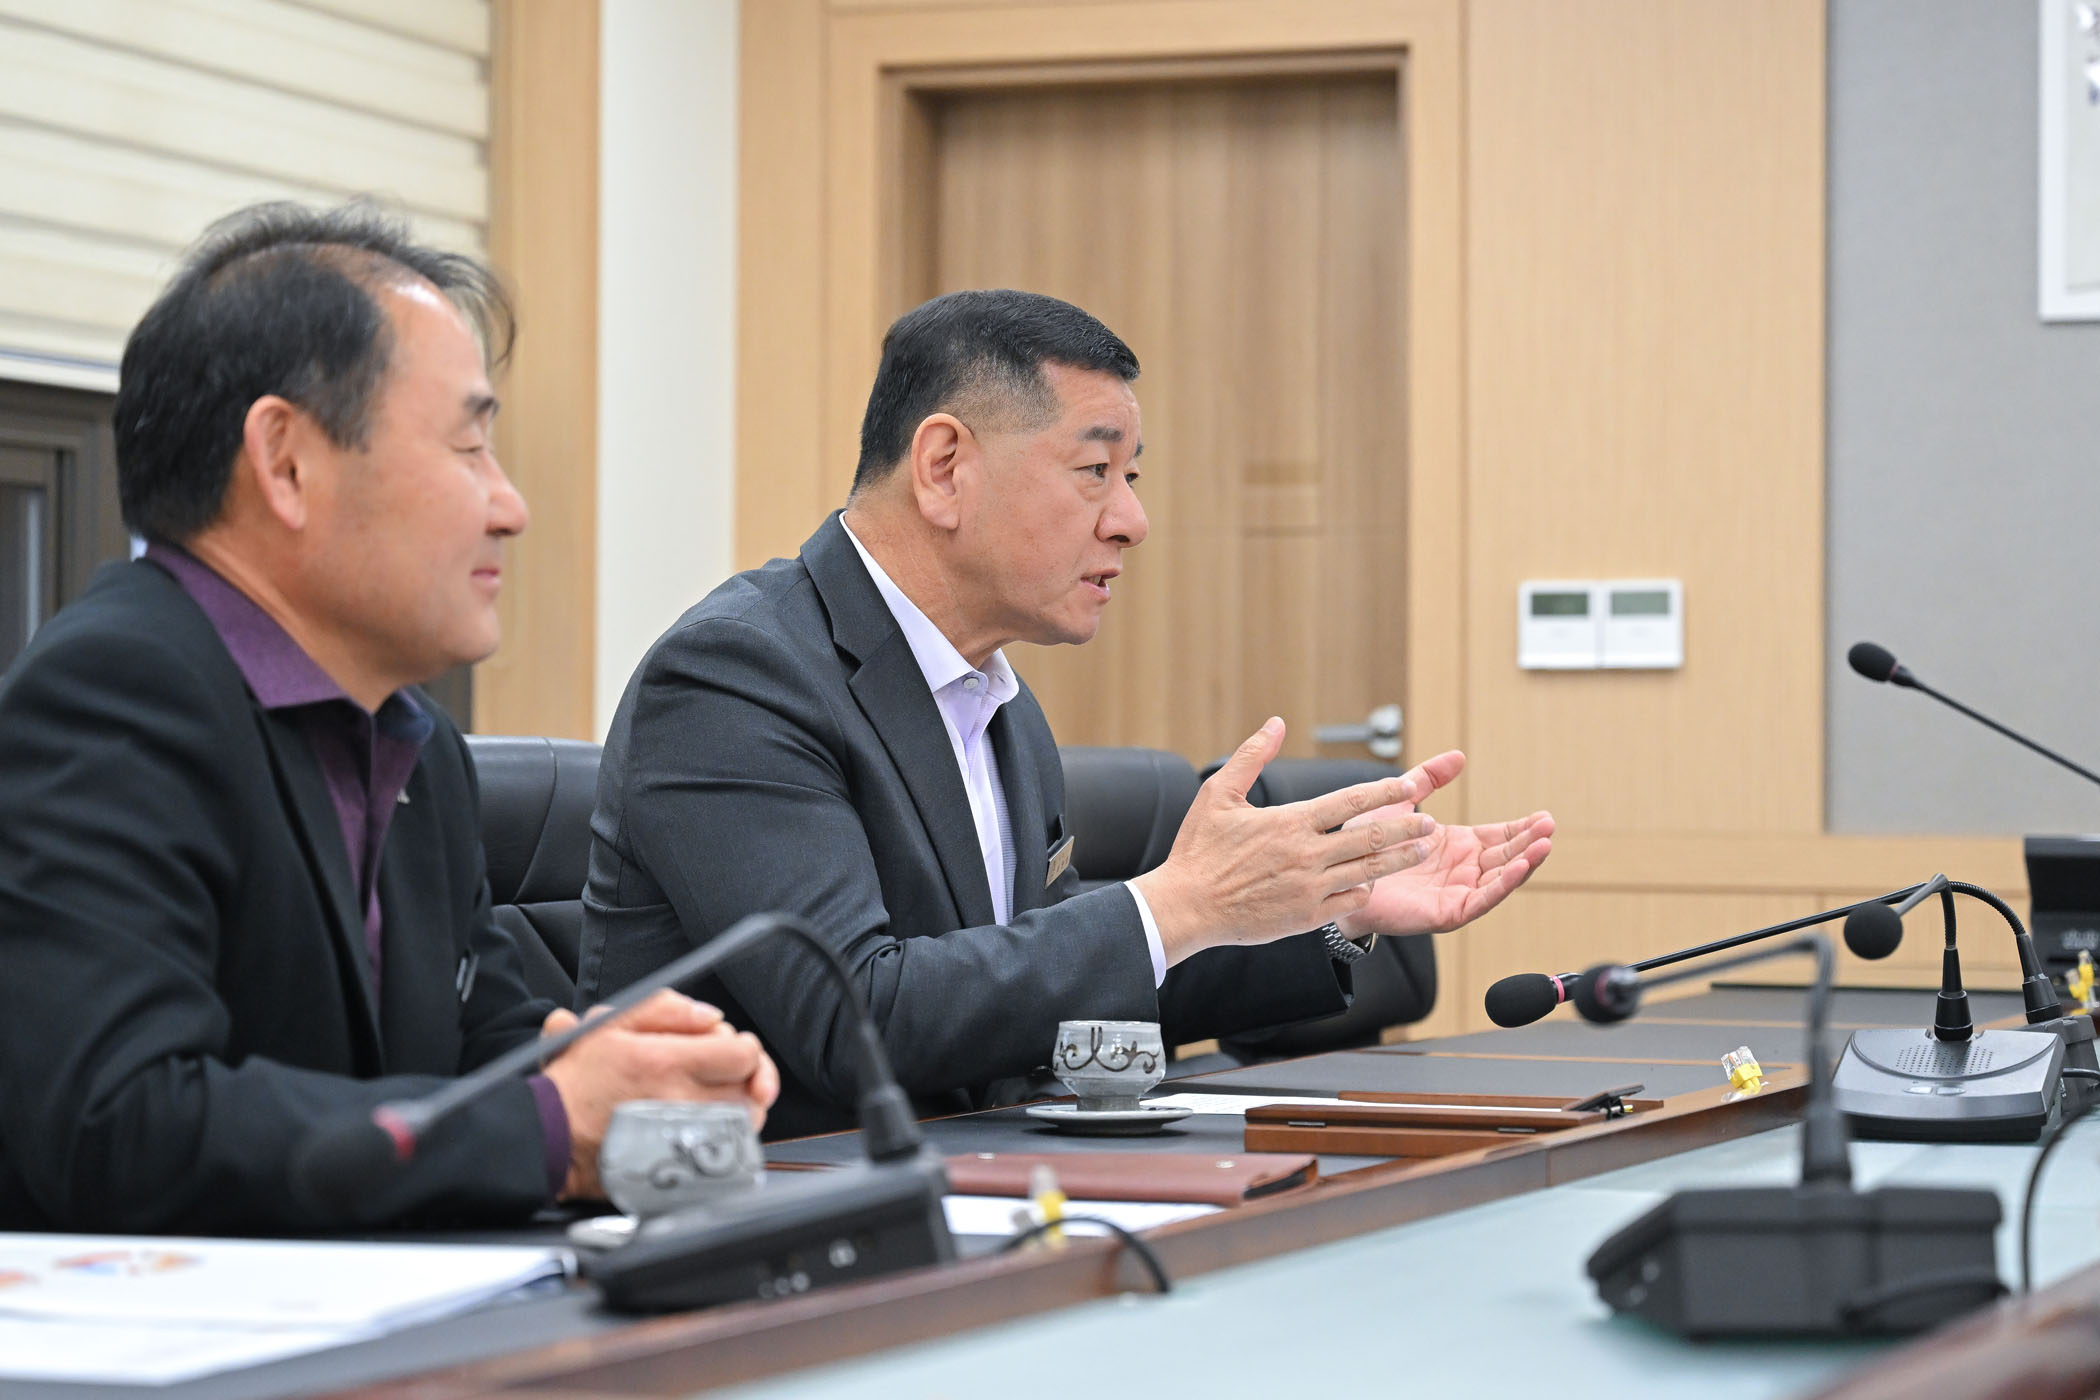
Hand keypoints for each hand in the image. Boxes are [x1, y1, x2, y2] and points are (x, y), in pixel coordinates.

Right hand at [539, 989, 781, 1200]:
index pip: (743, 1055)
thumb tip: (711, 1017)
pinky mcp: (676, 1171)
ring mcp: (680, 1141)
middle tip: (726, 1076)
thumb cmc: (574, 1083)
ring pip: (742, 1126)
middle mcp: (679, 1103)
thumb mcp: (607, 1024)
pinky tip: (705, 1130)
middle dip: (746, 1080)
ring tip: (716, 1101)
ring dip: (738, 1110)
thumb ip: (664, 1009)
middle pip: (751, 1093)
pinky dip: (724, 1142)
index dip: (743, 1048)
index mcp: (665, 1063)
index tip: (727, 1050)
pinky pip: (724, 1158)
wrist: (547, 1137)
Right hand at [1130, 717, 1438, 966]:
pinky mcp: (1306, 917)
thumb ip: (1251, 756)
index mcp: (1289, 823)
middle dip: (1405, 826)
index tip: (1409, 784)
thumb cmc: (1199, 850)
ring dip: (1399, 859)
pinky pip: (1349, 902)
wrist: (1186, 906)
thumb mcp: (1218, 794)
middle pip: (1370, 837)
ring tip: (1421, 849)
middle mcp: (1306, 854)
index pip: (1349, 802)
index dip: (1383, 791)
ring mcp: (1309, 888)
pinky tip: (1375, 882)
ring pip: (1367, 870)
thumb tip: (1275, 722)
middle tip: (1429, 821)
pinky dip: (1365, 890)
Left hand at [1332, 750, 1553, 936]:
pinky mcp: (1446, 912)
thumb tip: (1457, 756)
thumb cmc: (1365, 844)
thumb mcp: (1400, 802)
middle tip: (1549, 826)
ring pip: (1500, 879)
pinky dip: (1502, 885)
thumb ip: (1427, 779)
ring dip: (1524, 863)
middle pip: (1505, 856)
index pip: (1499, 837)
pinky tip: (1518, 867)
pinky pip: (1481, 899)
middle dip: (1529, 842)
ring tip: (1544, 845)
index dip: (1522, 828)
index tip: (1543, 817)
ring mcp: (1456, 892)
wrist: (1337, 877)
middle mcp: (1461, 871)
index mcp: (1456, 847)